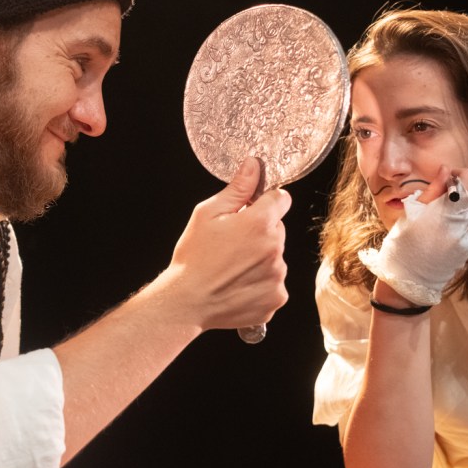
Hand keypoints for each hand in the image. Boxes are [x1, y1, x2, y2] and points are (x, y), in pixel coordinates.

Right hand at [166, 157, 290, 330]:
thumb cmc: (193, 257)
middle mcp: (275, 249)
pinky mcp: (276, 298)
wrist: (186, 301)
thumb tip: (254, 166)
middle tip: (232, 244)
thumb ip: (237, 189)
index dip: (265, 202)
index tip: (250, 211)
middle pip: (277, 230)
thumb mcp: (207, 213)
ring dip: (261, 259)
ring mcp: (278, 276)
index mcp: (260, 223)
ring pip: (276, 258)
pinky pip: (274, 284)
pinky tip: (238, 285)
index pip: (281, 199)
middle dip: (260, 233)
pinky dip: (260, 284)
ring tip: (232, 268)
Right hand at [360, 165, 467, 305]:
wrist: (405, 284)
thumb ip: (432, 192)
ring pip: (464, 218)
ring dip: (452, 215)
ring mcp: (465, 242)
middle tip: (441, 196)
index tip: (450, 176)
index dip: (463, 178)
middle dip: (459, 195)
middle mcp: (460, 229)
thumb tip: (445, 169)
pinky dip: (451, 231)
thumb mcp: (411, 214)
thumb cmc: (402, 246)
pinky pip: (461, 234)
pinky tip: (434, 240)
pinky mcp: (465, 253)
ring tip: (430, 225)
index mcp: (445, 216)